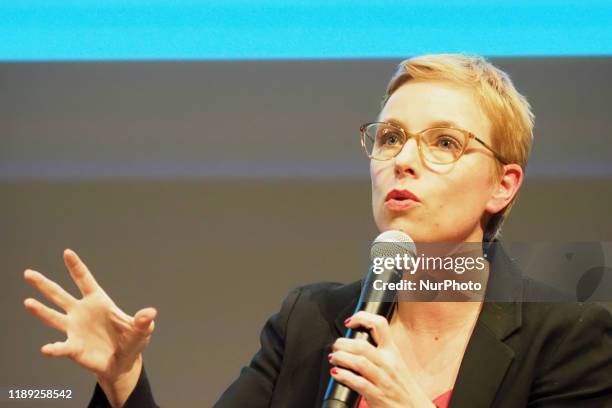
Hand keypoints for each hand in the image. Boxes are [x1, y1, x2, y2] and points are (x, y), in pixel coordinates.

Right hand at [23, 249, 156, 403]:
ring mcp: (75, 329)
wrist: (122, 363)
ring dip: (41, 311)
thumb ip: (143, 321)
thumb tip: (150, 313)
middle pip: (60, 295)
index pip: (85, 280)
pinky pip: (61, 347)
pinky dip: (54, 348)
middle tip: (28, 273)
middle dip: (44, 284)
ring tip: (28, 302)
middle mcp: (81, 312)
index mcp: (98, 301)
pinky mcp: (73, 347)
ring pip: (53, 317)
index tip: (67, 252)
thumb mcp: (141, 330)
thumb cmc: (131, 341)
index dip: (76, 267)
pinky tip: (46, 349)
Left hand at [329, 311, 434, 407]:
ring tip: (334, 358)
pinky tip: (337, 373)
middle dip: (342, 343)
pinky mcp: (377, 395)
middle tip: (335, 346)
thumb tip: (354, 344)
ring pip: (358, 361)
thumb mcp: (396, 363)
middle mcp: (388, 363)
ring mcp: (383, 379)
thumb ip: (379, 352)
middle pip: (362, 345)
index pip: (380, 325)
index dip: (362, 317)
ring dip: (340, 358)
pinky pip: (357, 382)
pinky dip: (343, 376)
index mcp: (393, 351)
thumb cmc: (402, 387)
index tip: (350, 322)